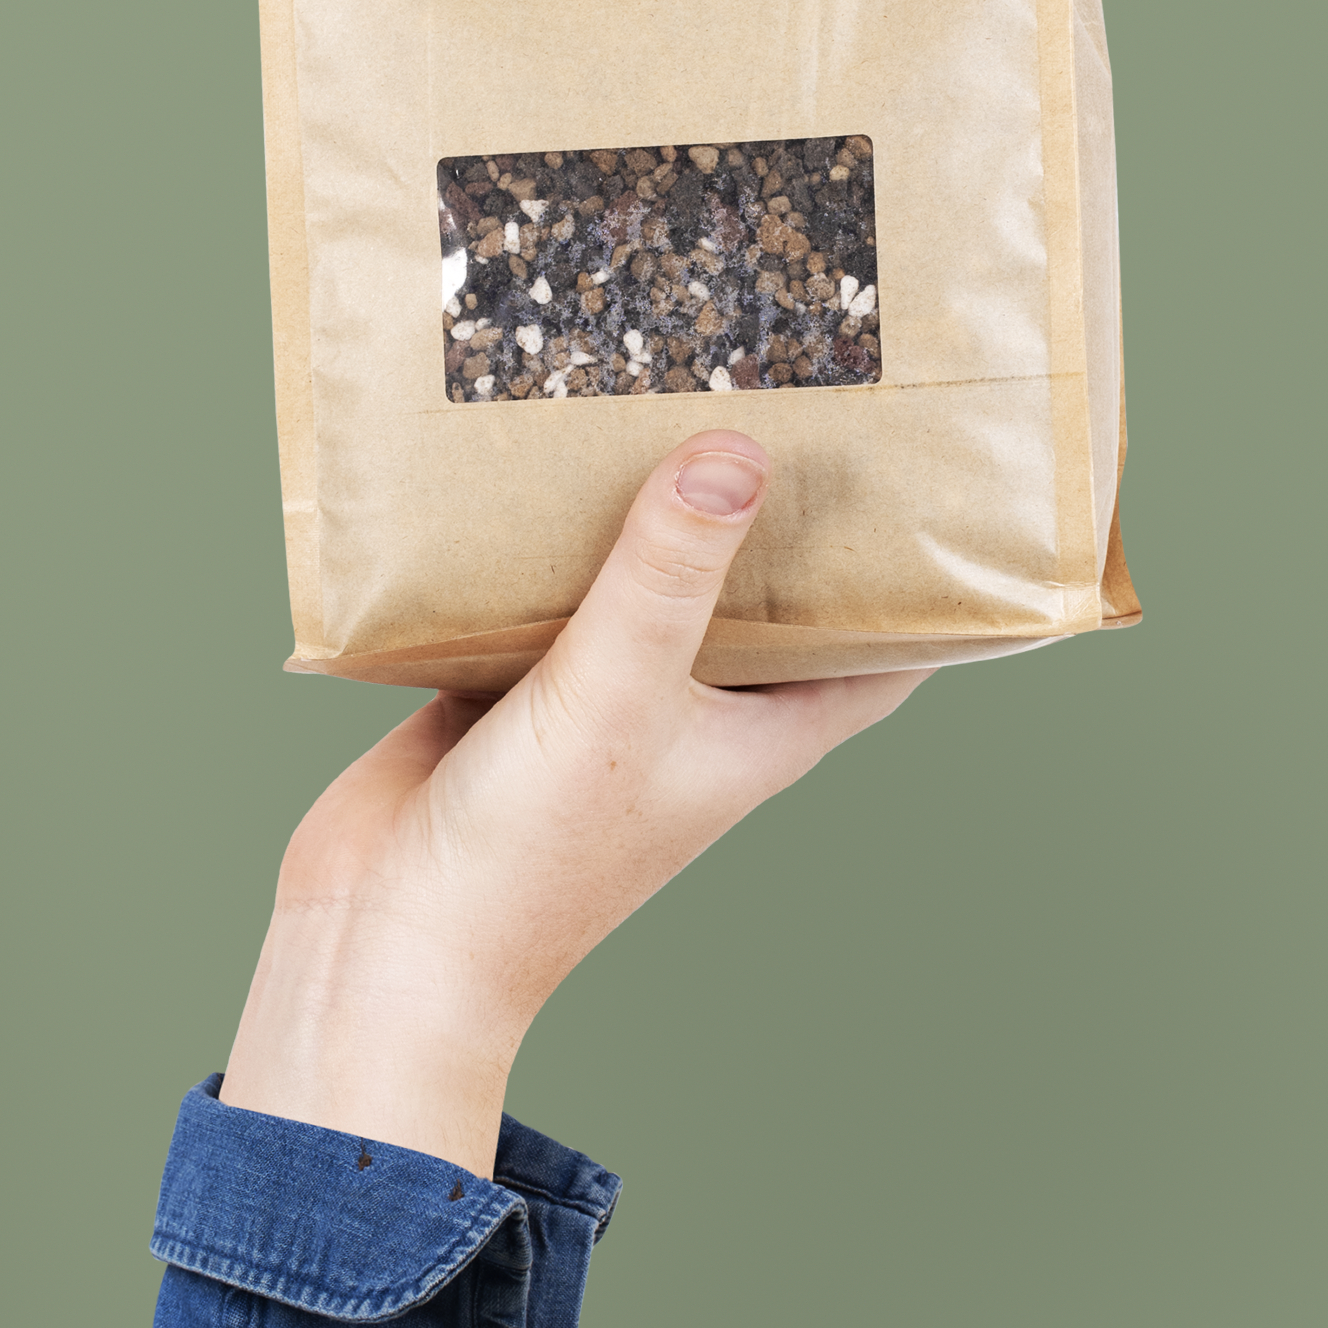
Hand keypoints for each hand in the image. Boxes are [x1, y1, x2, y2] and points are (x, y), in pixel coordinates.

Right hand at [222, 432, 922, 1171]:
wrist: (393, 934)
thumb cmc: (535, 854)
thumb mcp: (617, 694)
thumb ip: (668, 574)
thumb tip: (738, 451)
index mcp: (761, 733)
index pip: (881, 650)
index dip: (917, 577)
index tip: (934, 479)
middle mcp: (692, 714)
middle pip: (754, 597)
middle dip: (766, 510)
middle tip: (776, 393)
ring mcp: (599, 701)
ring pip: (640, 587)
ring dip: (642, 513)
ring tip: (646, 400)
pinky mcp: (506, 690)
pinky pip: (536, 596)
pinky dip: (532, 540)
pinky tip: (510, 470)